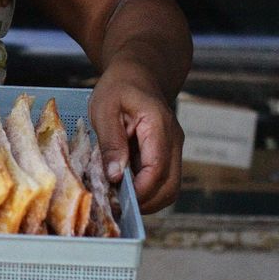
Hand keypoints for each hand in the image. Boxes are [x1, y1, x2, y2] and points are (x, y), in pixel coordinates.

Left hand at [87, 61, 184, 212]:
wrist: (138, 74)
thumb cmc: (119, 87)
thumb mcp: (104, 107)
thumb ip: (111, 141)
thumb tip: (115, 176)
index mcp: (158, 126)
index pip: (157, 169)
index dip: (139, 191)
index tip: (116, 199)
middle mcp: (173, 141)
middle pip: (170, 186)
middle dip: (145, 202)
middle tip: (116, 205)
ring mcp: (173, 149)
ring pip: (169, 188)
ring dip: (147, 199)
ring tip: (118, 197)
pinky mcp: (167, 154)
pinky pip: (162, 180)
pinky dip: (146, 190)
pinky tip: (124, 187)